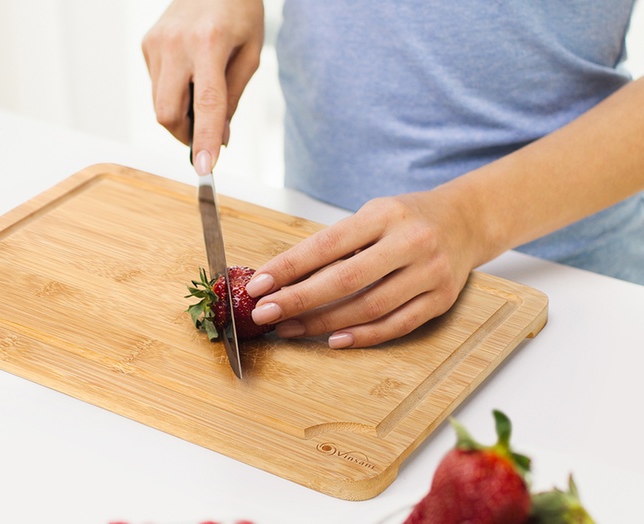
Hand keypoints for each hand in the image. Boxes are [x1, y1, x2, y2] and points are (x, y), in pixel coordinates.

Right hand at [142, 0, 263, 173]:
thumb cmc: (239, 13)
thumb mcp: (250, 55)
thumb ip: (233, 99)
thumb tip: (218, 139)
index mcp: (210, 43)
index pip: (206, 104)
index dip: (204, 140)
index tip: (205, 168)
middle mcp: (177, 43)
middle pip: (168, 113)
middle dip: (185, 134)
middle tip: (203, 135)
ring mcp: (156, 43)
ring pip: (159, 104)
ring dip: (180, 113)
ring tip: (200, 91)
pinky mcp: (146, 44)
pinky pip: (156, 86)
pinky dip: (173, 92)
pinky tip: (188, 71)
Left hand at [245, 190, 485, 347]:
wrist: (466, 220)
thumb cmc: (406, 219)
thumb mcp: (371, 215)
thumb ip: (335, 245)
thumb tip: (282, 278)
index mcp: (384, 215)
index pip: (326, 244)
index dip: (288, 267)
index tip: (258, 285)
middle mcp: (410, 242)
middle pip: (345, 279)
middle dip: (298, 300)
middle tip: (265, 313)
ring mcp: (429, 273)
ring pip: (369, 307)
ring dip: (323, 323)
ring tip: (290, 328)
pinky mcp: (441, 299)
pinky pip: (397, 325)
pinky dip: (363, 336)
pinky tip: (333, 341)